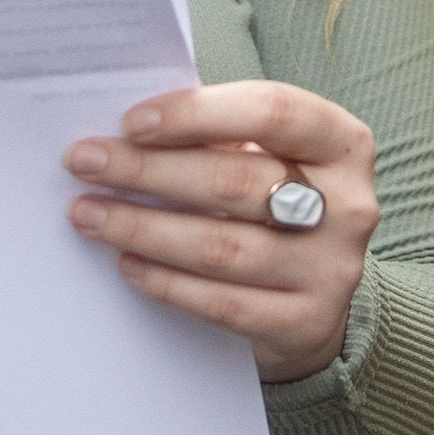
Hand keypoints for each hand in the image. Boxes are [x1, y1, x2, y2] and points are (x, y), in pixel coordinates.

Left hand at [64, 81, 379, 384]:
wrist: (316, 297)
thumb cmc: (272, 203)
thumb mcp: (268, 155)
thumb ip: (218, 136)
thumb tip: (126, 132)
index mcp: (341, 142)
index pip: (271, 112)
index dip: (197, 113)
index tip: (131, 122)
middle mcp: (348, 204)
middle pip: (235, 181)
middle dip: (148, 170)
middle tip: (85, 163)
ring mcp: (330, 269)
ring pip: (222, 246)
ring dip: (143, 227)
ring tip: (88, 214)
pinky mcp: (304, 322)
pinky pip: (222, 302)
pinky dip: (167, 282)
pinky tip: (127, 263)